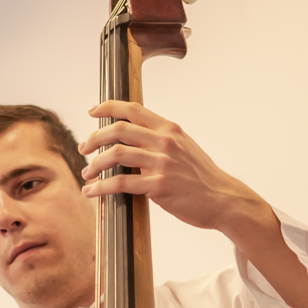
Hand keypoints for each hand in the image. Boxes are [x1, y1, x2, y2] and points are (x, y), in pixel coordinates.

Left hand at [79, 101, 271, 234]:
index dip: (108, 107)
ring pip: (116, 155)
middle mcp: (165, 142)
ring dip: (94, 164)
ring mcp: (162, 164)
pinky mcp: (158, 186)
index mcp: (170, 129)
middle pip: (118, 130)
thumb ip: (161, 141)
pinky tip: (91, 192)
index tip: (92, 111)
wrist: (224, 200)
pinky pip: (121, 183)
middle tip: (83, 148)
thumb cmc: (202, 178)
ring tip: (86, 173)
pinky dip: (101, 187)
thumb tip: (134, 143)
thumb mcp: (185, 149)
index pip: (133, 109)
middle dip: (94, 138)